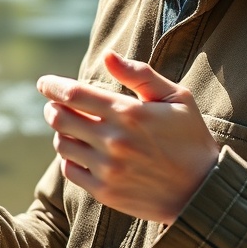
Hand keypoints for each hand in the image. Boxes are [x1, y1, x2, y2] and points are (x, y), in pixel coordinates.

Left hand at [37, 51, 218, 224]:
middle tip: (55, 104)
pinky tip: (79, 151)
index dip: (52, 86)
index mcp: (129, 113)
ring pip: (62, 144)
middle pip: (60, 118)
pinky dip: (68, 157)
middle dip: (52, 107)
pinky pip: (70, 170)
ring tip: (70, 127)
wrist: (202, 192)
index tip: (44, 83)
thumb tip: (107, 55)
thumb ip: (140, 74)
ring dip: (60, 132)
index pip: (74, 94)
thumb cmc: (190, 138)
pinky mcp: (105, 192)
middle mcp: (114, 141)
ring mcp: (107, 169)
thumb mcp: (176, 98)